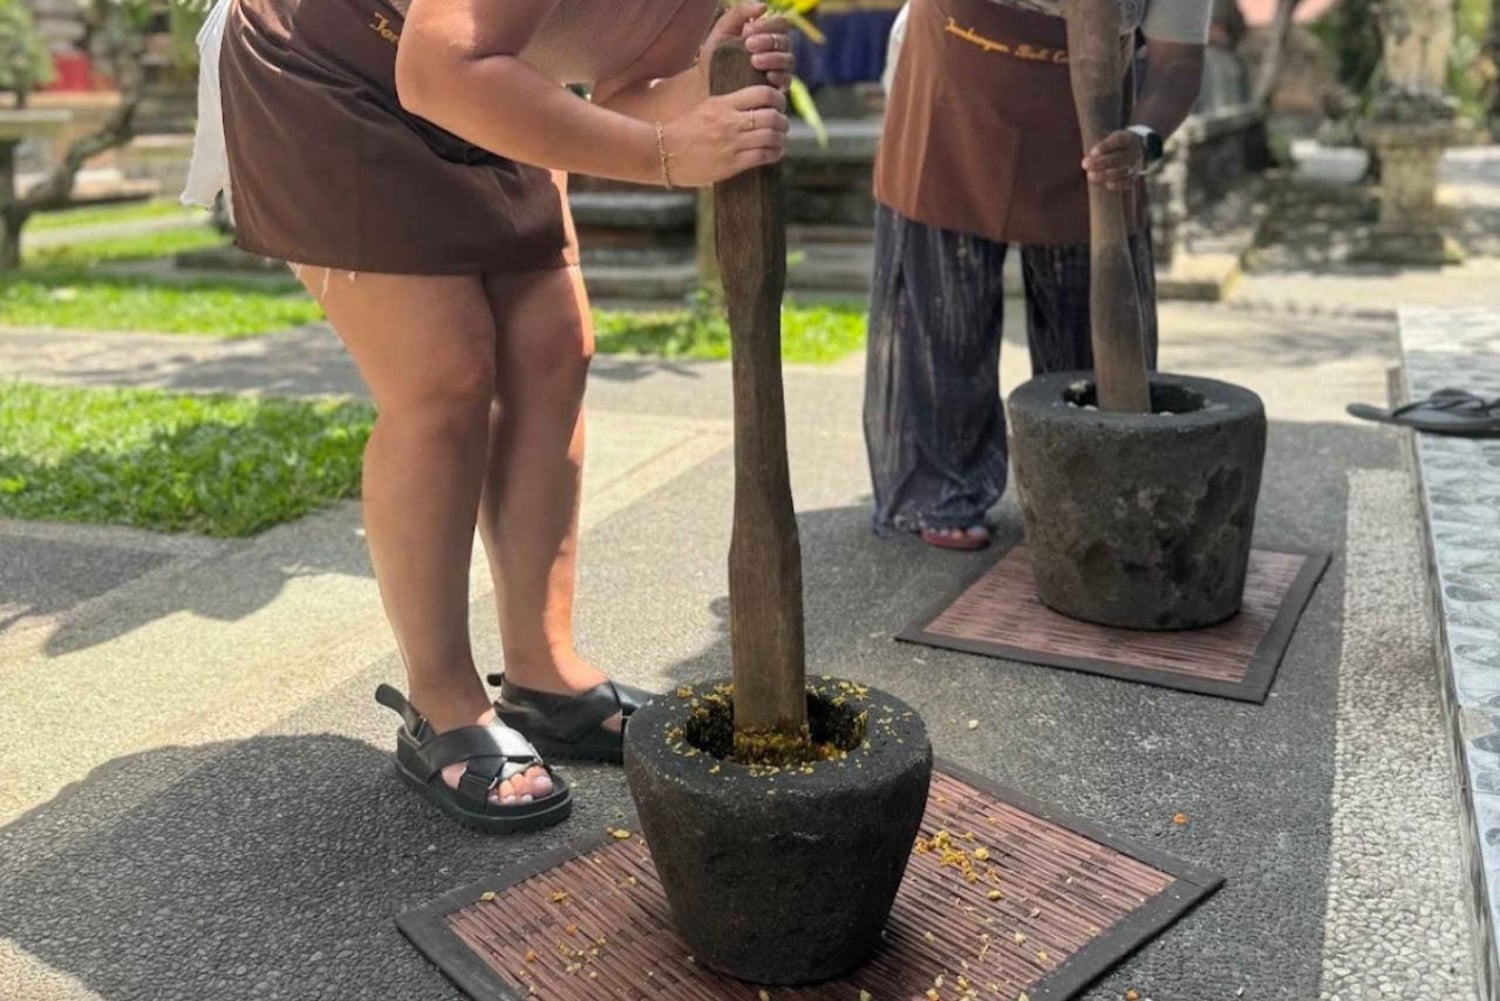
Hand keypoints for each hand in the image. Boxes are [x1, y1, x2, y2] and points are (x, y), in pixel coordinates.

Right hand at [661, 85, 788, 186]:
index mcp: (724, 104)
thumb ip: (729, 106)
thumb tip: (753, 106)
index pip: (764, 93)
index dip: (778, 99)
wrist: (662, 152)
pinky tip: (773, 153)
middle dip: (782, 121)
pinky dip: (774, 154)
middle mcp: (730, 121)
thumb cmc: (684, 131)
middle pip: (773, 115)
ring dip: (780, 139)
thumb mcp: (706, 108)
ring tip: (777, 141)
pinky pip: (763, 155)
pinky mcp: (732, 163)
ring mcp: (732, 143)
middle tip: (781, 126)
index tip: (777, 105)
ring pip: (772, 136)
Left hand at [701, 3, 795, 90]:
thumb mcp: (723, 29)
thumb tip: (763, 6)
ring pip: (788, 59)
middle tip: (748, 45)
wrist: (708, 84)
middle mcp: (777, 50)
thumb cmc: (716, 55)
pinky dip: (779, 77)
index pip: (781, 23)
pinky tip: (767, 76)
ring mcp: (779, 69)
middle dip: (767, 41)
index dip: (767, 25)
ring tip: (754, 61)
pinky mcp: (777, 88)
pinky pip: (786, 81)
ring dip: (772, 58)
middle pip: (785, 41)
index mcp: (768, 33)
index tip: (746, 30)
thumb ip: (740, 13)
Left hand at [1082, 130, 1144, 190]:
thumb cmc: (1116, 145)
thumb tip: (1091, 157)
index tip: (1092, 152)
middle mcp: (1134, 152)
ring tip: (1090, 175)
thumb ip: (1102, 146)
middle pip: (1118, 158)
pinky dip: (1117, 184)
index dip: (1105, 147)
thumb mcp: (1111, 139)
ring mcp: (1135, 165)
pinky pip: (1127, 182)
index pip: (1118, 140)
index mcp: (1128, 139)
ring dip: (1104, 175)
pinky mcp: (1134, 177)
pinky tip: (1107, 184)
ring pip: (1122, 171)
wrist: (1136, 151)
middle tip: (1084, 165)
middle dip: (1100, 163)